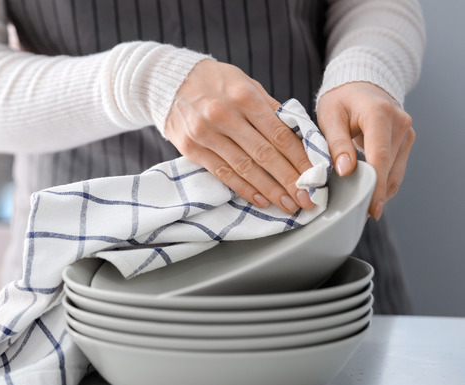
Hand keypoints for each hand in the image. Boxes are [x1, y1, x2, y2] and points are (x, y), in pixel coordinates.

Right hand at [165, 59, 314, 213]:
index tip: (314, 175)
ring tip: (288, 204)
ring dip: (269, 190)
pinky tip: (260, 199)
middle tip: (306, 199)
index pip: (278, 134)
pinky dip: (243, 188)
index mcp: (244, 97)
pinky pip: (222, 173)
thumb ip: (270, 108)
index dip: (299, 158)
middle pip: (264, 154)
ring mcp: (205, 134)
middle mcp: (225, 116)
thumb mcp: (245, 83)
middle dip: (289, 180)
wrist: (169, 80)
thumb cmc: (214, 82)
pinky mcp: (191, 148)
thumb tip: (298, 136)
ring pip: (244, 168)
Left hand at [317, 82, 414, 218]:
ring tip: (360, 206)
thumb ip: (336, 144)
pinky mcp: (405, 141)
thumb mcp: (330, 117)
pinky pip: (395, 168)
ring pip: (396, 171)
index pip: (380, 156)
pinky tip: (368, 192)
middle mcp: (400, 123)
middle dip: (375, 192)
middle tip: (358, 213)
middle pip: (390, 167)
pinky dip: (383, 182)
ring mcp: (406, 133)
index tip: (369, 206)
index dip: (375, 184)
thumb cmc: (341, 99)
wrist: (360, 85)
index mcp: (379, 115)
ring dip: (380, 190)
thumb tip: (345, 171)